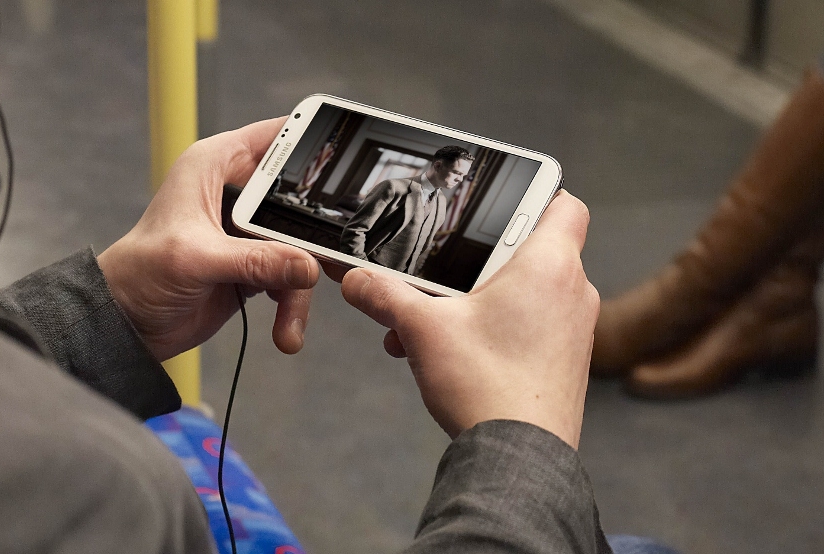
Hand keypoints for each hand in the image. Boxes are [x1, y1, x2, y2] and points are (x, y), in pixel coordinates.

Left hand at [98, 118, 319, 360]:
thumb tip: (305, 265)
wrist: (126, 326)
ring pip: (300, 248)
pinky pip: (291, 280)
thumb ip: (254, 260)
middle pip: (300, 199)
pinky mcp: (254, 267)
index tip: (349, 158)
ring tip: (289, 318)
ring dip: (300, 287)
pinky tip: (285, 329)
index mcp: (215, 166)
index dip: (312, 140)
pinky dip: (292, 305)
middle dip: (317, 233)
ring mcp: (248, 234)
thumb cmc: (138, 274)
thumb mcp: (196, 259)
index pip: (275, 138)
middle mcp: (236, 194)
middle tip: (333, 258)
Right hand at [341, 191, 598, 447]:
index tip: (497, 207)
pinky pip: (530, 327)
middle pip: (529, 252)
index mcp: (549, 265)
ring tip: (432, 327)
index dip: (534, 195)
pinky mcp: (565, 362)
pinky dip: (494, 330)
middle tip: (440, 280)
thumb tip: (355, 279)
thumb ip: (385, 295)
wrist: (519, 459)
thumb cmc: (488, 386)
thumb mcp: (422, 328)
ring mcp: (574, 330)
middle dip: (478, 265)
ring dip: (478, 303)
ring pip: (523, 295)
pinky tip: (450, 355)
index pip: (563, 204)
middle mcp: (573, 292)